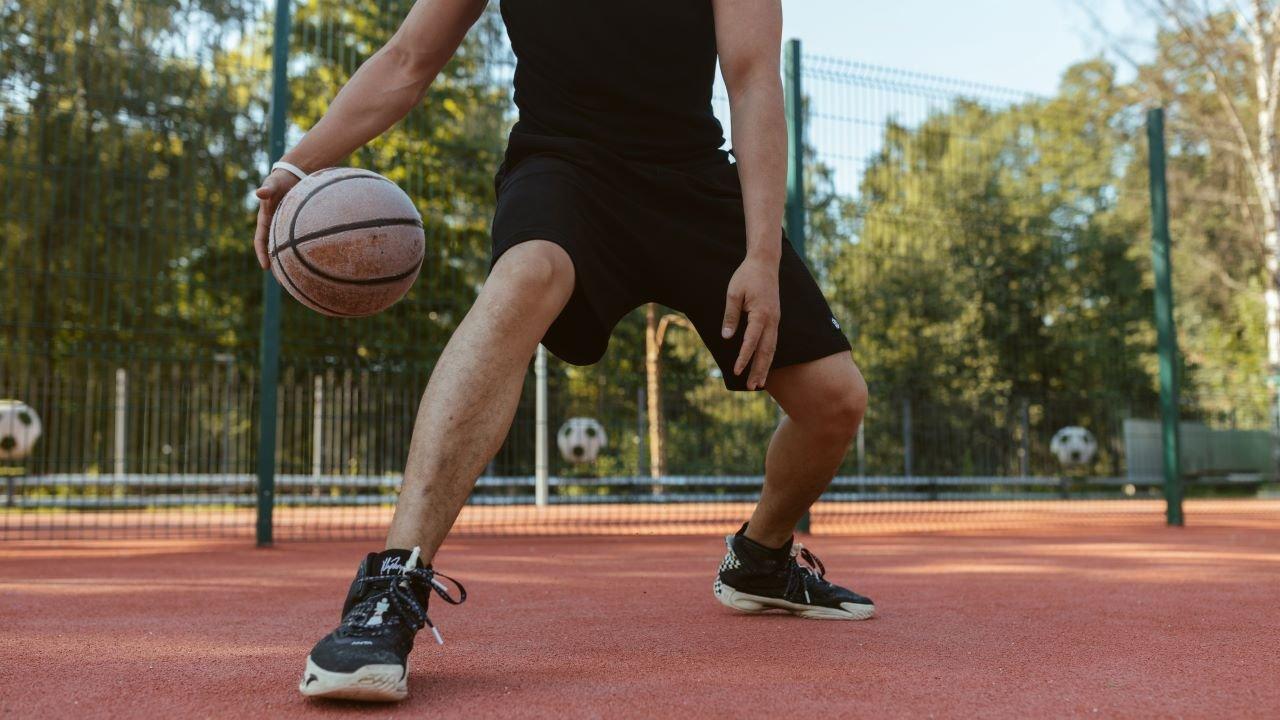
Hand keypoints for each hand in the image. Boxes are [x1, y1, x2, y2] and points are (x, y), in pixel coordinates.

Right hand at [252, 169, 301, 268]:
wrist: (293, 175)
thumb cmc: (281, 179)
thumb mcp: (273, 183)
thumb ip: (268, 189)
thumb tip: (260, 193)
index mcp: (264, 219)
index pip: (260, 240)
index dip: (262, 253)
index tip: (265, 267)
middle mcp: (273, 225)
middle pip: (273, 249)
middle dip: (276, 265)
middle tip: (282, 281)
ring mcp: (284, 226)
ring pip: (285, 247)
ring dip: (288, 262)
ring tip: (296, 278)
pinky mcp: (296, 226)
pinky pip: (297, 241)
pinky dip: (300, 252)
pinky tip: (311, 263)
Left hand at [721, 257, 780, 389]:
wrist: (764, 263)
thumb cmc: (746, 277)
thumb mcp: (733, 294)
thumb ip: (730, 316)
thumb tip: (726, 338)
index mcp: (760, 313)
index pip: (751, 340)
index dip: (744, 357)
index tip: (737, 371)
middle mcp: (772, 320)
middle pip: (766, 350)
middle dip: (759, 369)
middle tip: (752, 386)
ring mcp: (776, 320)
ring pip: (772, 348)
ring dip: (765, 366)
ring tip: (759, 383)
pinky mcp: (775, 319)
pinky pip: (773, 341)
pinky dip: (768, 355)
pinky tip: (764, 365)